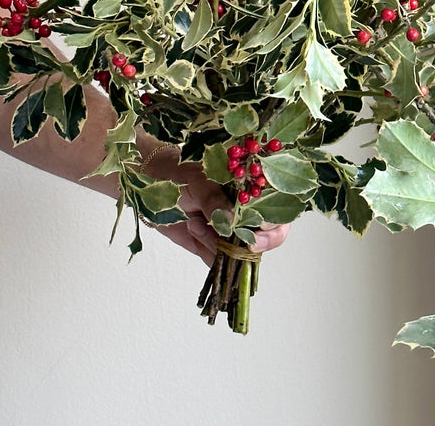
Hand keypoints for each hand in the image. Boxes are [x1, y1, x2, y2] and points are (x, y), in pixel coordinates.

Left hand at [140, 146, 289, 264]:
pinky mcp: (216, 245)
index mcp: (254, 187)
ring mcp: (234, 230)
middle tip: (234, 240)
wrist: (153, 186)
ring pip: (243, 253)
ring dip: (220, 243)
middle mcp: (250, 211)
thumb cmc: (181, 174)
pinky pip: (220, 260)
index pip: (280, 208)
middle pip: (271, 236)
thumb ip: (215, 200)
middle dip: (254, 243)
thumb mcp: (198, 181)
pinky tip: (192, 226)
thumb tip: (233, 221)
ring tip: (196, 221)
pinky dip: (206, 248)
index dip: (274, 224)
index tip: (257, 233)